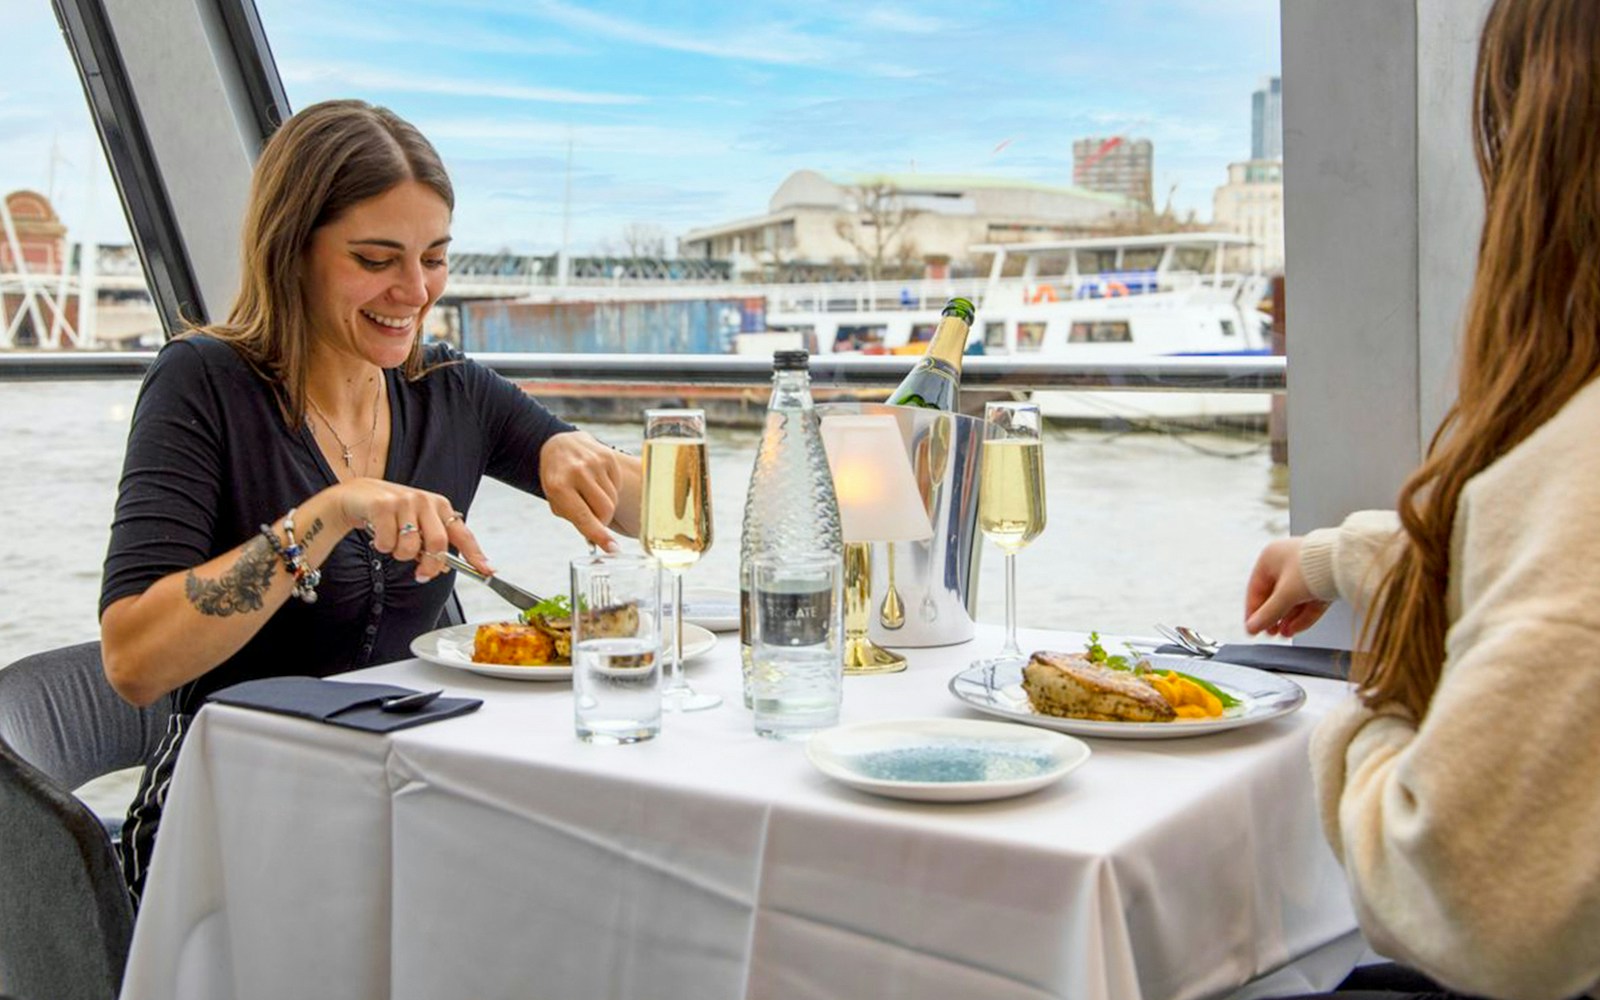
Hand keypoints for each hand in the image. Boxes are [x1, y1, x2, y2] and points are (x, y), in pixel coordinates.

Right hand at [331, 479, 491, 581]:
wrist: (357, 497)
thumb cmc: (391, 513)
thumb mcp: (417, 525)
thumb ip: (432, 544)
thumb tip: (445, 568)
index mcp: (440, 506)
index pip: (463, 534)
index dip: (476, 555)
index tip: (487, 571)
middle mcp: (425, 501)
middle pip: (438, 544)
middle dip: (430, 566)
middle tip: (421, 575)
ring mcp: (404, 501)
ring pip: (410, 547)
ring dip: (399, 554)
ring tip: (392, 542)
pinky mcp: (383, 505)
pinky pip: (387, 543)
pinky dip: (382, 546)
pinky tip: (378, 533)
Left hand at [540, 430, 629, 551]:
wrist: (560, 445)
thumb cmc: (558, 477)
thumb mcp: (556, 499)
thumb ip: (575, 518)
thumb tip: (597, 540)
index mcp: (559, 486)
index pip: (584, 517)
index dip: (599, 535)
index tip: (612, 549)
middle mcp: (577, 471)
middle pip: (604, 510)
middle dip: (602, 520)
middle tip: (594, 517)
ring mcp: (594, 462)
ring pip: (612, 499)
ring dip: (605, 505)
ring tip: (591, 494)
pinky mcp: (607, 456)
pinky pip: (617, 486)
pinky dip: (609, 490)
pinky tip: (597, 482)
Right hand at [1244, 537, 1329, 636]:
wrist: (1349, 559)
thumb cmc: (1313, 566)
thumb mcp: (1286, 594)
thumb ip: (1268, 614)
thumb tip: (1251, 628)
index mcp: (1270, 557)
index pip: (1256, 589)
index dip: (1253, 612)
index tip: (1252, 628)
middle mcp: (1286, 561)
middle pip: (1275, 595)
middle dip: (1274, 617)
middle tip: (1270, 633)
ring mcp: (1305, 569)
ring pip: (1293, 599)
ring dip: (1288, 618)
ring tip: (1285, 633)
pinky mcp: (1322, 578)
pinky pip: (1308, 599)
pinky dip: (1302, 614)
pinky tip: (1296, 628)